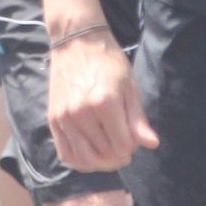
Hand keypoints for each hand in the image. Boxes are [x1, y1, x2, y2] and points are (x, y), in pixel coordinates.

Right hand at [47, 30, 158, 171]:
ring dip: (101, 162)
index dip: (132, 147)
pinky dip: (80, 161)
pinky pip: (66, 154)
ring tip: (108, 153)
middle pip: (105, 155)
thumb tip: (152, 144)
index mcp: (104, 102)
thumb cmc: (108, 62)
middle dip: (118, 155)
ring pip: (85, 159)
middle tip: (122, 142)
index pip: (123, 146)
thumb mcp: (129, 86)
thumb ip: (137, 118)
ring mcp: (64, 118)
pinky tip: (91, 155)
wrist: (76, 43)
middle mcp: (81, 112)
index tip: (133, 137)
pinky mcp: (53, 120)